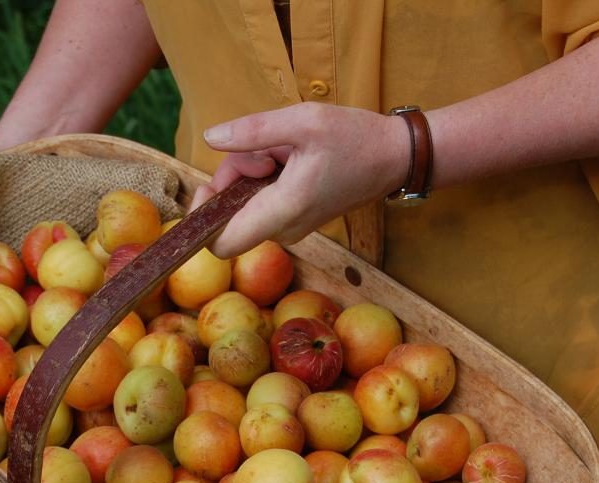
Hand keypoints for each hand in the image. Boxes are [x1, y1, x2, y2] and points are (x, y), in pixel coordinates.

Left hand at [191, 103, 409, 257]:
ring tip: (283, 150)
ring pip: (243, 206)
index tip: (210, 184)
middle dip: (232, 177)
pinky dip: (263, 178)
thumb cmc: (356, 138)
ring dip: (249, 172)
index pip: (222, 244)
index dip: (203, 218)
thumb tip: (212, 137)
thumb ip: (253, 131)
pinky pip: (260, 202)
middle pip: (228, 215)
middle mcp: (284, 229)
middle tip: (264, 149)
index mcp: (284, 210)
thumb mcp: (304, 121)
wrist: (394, 157)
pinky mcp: (294, 220)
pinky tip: (289, 159)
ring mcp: (290, 227)